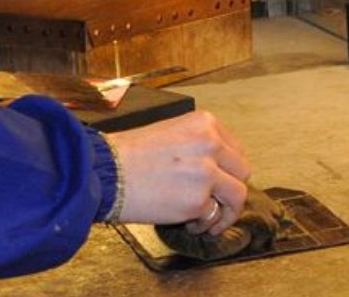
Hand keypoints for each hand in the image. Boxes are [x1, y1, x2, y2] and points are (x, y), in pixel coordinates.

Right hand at [107, 110, 250, 233]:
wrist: (106, 172)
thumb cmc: (129, 154)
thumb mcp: (171, 133)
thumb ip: (198, 146)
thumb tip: (217, 170)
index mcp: (205, 123)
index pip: (235, 150)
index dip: (229, 170)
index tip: (221, 183)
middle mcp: (211, 144)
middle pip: (242, 172)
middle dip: (231, 191)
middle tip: (217, 204)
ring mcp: (207, 172)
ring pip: (238, 196)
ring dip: (226, 212)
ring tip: (208, 222)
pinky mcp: (198, 200)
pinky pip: (213, 216)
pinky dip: (204, 224)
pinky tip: (188, 225)